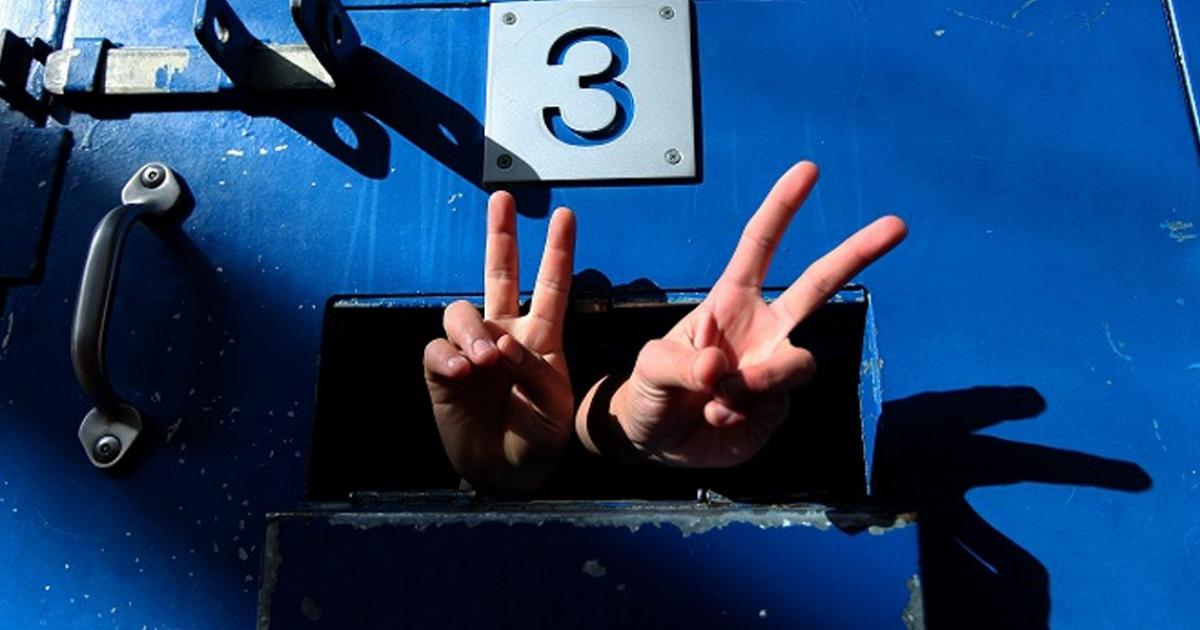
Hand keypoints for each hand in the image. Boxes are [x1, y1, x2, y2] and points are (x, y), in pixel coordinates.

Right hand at [424, 192, 575, 493]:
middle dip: (501, 235)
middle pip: (499, 274)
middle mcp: (505, 334)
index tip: (565, 215)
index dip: (557, 251)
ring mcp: (472, 350)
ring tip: (485, 359)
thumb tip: (498, 344)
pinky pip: (437, 351)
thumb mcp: (552, 406)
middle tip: (503, 200)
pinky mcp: (442, 372)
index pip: (550, 286)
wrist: (507, 470)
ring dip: (472, 330)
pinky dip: (447, 358)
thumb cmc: (538, 436)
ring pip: (461, 312)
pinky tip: (461, 372)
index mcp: (541, 338)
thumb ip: (531, 370)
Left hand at [576, 161, 906, 466]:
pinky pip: (774, 406)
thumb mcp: (650, 369)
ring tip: (718, 396)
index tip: (808, 171)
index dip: (782, 208)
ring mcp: (772, 369)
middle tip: (897, 224)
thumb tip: (720, 368)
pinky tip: (716, 418)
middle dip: (857, 253)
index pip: (760, 247)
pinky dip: (739, 414)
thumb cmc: (650, 390)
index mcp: (730, 302)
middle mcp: (762, 330)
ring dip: (760, 380)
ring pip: (798, 363)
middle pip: (818, 285)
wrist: (653, 440)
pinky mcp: (776, 410)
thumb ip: (681, 365)